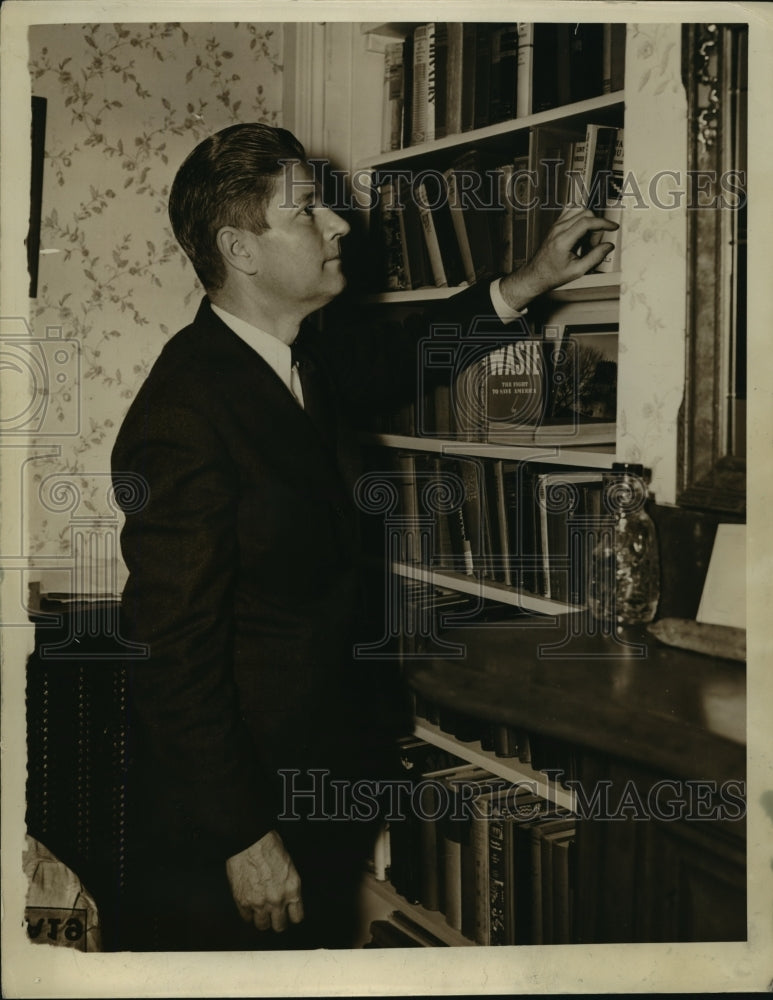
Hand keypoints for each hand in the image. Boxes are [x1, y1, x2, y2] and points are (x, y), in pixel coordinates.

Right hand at [226, 829, 303, 932]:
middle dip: (277, 921)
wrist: (249, 841)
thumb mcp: (288, 864)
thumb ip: (288, 883)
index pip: (297, 917)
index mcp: (292, 889)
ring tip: (260, 912)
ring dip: (262, 920)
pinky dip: (248, 914)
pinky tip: (249, 906)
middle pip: (280, 926)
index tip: (289, 914)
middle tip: (274, 916)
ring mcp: (259, 903)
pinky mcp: (243, 902)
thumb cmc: (268, 845)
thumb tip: (286, 892)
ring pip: (262, 925)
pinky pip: (246, 917)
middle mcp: (277, 899)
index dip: (292, 916)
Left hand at [498, 207, 618, 311]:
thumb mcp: (577, 271)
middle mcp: (558, 229)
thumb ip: (595, 257)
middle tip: (593, 245)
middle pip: (585, 214)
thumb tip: (609, 246)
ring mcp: (555, 226)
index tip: (613, 227)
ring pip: (579, 211)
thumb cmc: (552, 275)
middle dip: (595, 226)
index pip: (587, 221)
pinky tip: (580, 236)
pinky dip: (580, 221)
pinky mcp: (555, 226)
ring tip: (585, 241)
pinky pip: (571, 214)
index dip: (604, 223)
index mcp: (563, 240)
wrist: (535, 275)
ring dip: (588, 223)